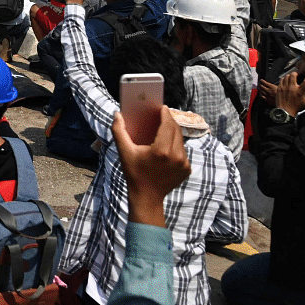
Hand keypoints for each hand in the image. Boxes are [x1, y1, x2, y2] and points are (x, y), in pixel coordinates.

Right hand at [112, 107, 189, 227]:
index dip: (166, 114)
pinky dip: (176, 146)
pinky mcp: (187, 169)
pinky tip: (167, 145)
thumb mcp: (124, 152)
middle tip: (162, 115)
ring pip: (180, 141)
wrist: (147, 196)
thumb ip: (119, 131)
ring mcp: (184, 163)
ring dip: (173, 133)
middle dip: (169, 121)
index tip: (162, 107)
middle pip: (176, 131)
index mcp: (161, 150)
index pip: (168, 125)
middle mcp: (176, 156)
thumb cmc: (134, 173)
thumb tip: (117, 115)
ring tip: (164, 128)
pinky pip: (182, 151)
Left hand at [259, 67, 304, 115]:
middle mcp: (292, 88)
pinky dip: (284, 78)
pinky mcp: (279, 88)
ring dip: (290, 75)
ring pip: (287, 76)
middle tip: (298, 74)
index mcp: (300, 91)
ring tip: (292, 77)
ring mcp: (285, 88)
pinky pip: (281, 80)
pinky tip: (286, 80)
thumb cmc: (296, 108)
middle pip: (294, 75)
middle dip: (296, 73)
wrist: (285, 112)